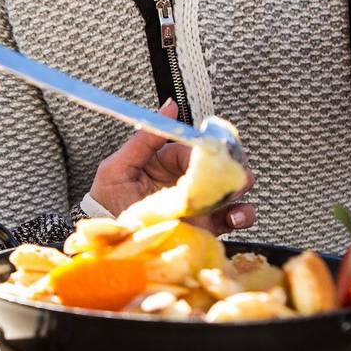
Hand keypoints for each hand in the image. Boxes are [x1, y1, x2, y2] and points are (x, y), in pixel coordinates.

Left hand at [89, 100, 255, 233]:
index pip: (194, 149)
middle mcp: (186, 181)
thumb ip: (144, 138)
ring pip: (232, 189)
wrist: (109, 243)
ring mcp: (199, 204)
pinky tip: (235, 215)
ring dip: (241, 186)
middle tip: (231, 168)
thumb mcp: (117, 167)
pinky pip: (233, 217)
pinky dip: (242, 214)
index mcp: (167, 163)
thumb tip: (169, 107)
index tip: (213, 150)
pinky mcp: (207, 227)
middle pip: (219, 165)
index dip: (206, 148)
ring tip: (236, 189)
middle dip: (232, 163)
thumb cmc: (107, 203)